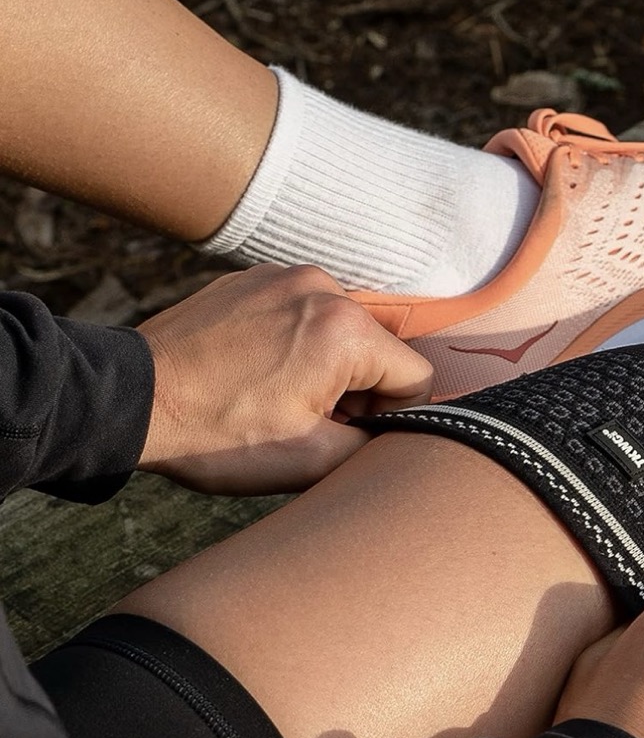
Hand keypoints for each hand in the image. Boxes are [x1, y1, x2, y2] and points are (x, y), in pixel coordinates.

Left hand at [138, 264, 432, 493]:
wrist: (133, 401)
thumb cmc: (218, 435)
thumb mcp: (313, 462)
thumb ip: (378, 446)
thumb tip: (401, 436)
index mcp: (345, 330)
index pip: (416, 376)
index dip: (393, 416)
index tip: (348, 432)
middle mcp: (322, 287)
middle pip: (380, 349)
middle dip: (359, 390)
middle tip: (310, 421)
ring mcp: (284, 275)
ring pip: (343, 330)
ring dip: (328, 366)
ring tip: (280, 397)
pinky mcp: (254, 277)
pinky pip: (304, 312)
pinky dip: (296, 343)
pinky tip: (260, 372)